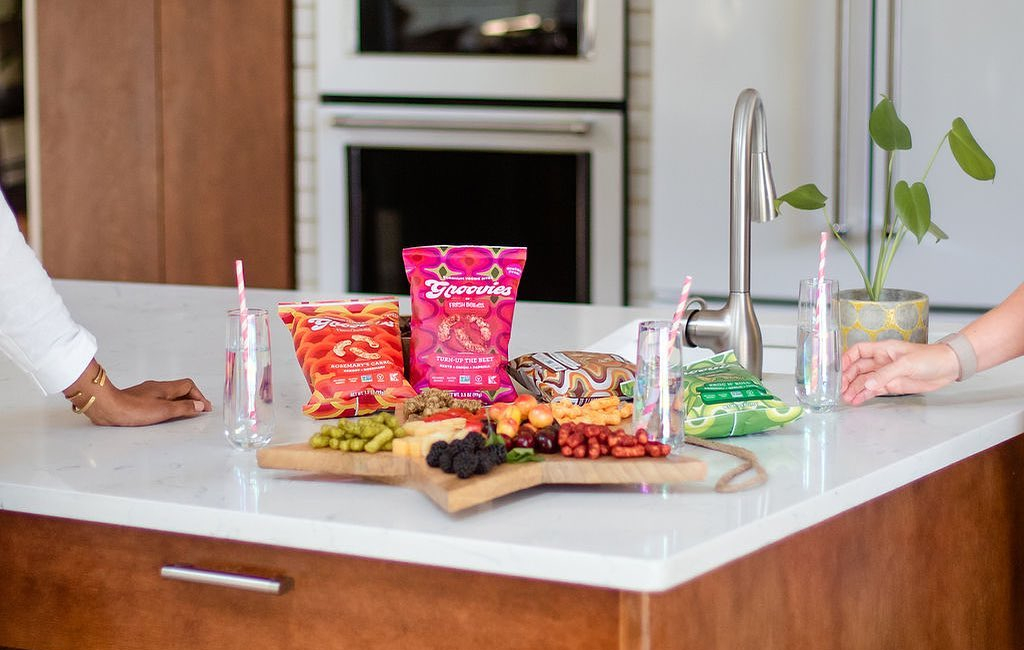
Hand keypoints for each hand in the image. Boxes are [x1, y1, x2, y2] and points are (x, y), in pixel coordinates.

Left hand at [64, 360, 212, 425]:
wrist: (107, 407)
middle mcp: (157, 387)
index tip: (205, 408)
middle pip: (180, 389)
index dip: (199, 396)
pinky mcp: (138, 399)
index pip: (189, 386)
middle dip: (192, 398)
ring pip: (169, 394)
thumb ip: (183, 408)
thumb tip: (200, 406)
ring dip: (180, 401)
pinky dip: (168, 404)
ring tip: (185, 412)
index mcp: (165, 388)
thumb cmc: (132, 409)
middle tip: (199, 410)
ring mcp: (146, 392)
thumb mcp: (163, 411)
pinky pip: (159, 399)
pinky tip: (164, 413)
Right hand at [841, 340, 958, 404]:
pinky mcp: (892, 385)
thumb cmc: (930, 357)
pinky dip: (864, 395)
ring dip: (854, 389)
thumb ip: (885, 374)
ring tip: (846, 398)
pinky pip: (873, 390)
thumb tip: (867, 384)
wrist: (948, 367)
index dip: (846, 359)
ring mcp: (886, 374)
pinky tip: (857, 400)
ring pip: (864, 381)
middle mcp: (881, 361)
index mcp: (882, 349)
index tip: (838, 370)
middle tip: (840, 389)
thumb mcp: (906, 363)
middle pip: (857, 368)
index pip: (858, 351)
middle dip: (847, 378)